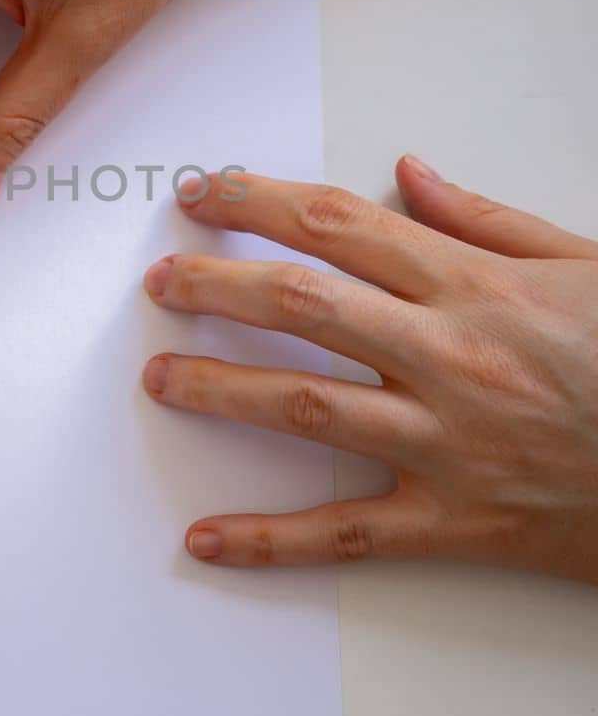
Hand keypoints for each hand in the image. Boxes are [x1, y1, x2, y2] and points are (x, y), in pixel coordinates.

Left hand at [142, 156, 597, 584]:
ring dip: (220, 388)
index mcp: (476, 285)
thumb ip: (486, 218)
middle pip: (303, 306)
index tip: (204, 197)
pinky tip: (206, 542)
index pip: (339, 226)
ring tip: (160, 377)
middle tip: (160, 282)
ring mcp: (448, 442)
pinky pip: (348, 534)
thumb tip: (407, 173)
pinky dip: (271, 542)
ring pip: (307, 407)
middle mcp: (450, 355)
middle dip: (216, 286)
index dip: (258, 204)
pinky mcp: (455, 520)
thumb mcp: (582, 262)